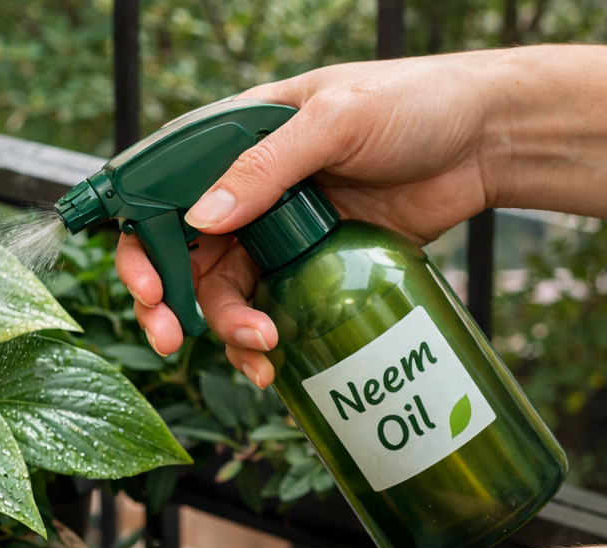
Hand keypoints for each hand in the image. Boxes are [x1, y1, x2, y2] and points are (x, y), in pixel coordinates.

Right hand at [114, 45, 606, 385]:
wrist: (489, 139)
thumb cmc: (415, 102)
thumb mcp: (337, 120)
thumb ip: (266, 167)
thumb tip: (200, 220)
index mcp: (232, 143)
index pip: (160, 196)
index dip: (142, 245)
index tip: (151, 287)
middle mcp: (243, 191)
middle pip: (180, 257)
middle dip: (169, 304)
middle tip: (171, 341)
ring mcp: (275, 233)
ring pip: (222, 294)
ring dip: (226, 330)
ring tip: (263, 350)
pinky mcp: (310, 267)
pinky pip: (268, 310)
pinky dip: (262, 341)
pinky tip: (274, 361)